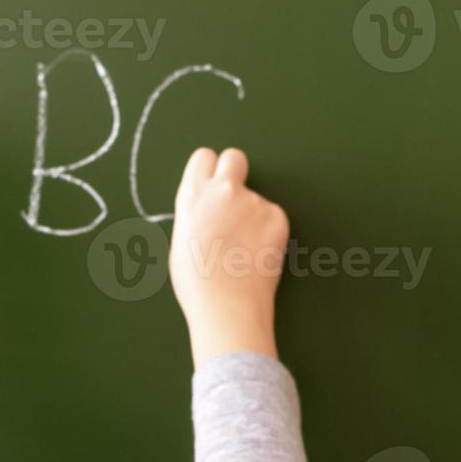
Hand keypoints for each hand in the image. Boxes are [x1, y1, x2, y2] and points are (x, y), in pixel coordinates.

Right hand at [170, 147, 288, 366]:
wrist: (227, 305)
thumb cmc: (197, 282)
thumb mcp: (182, 239)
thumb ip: (198, 213)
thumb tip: (210, 210)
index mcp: (193, 195)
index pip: (204, 156)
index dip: (210, 170)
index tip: (212, 185)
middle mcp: (223, 189)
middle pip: (234, 157)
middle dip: (235, 171)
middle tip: (234, 200)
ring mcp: (253, 201)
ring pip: (255, 198)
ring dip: (252, 215)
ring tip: (242, 250)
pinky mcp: (277, 216)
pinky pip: (273, 216)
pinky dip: (268, 231)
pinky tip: (257, 254)